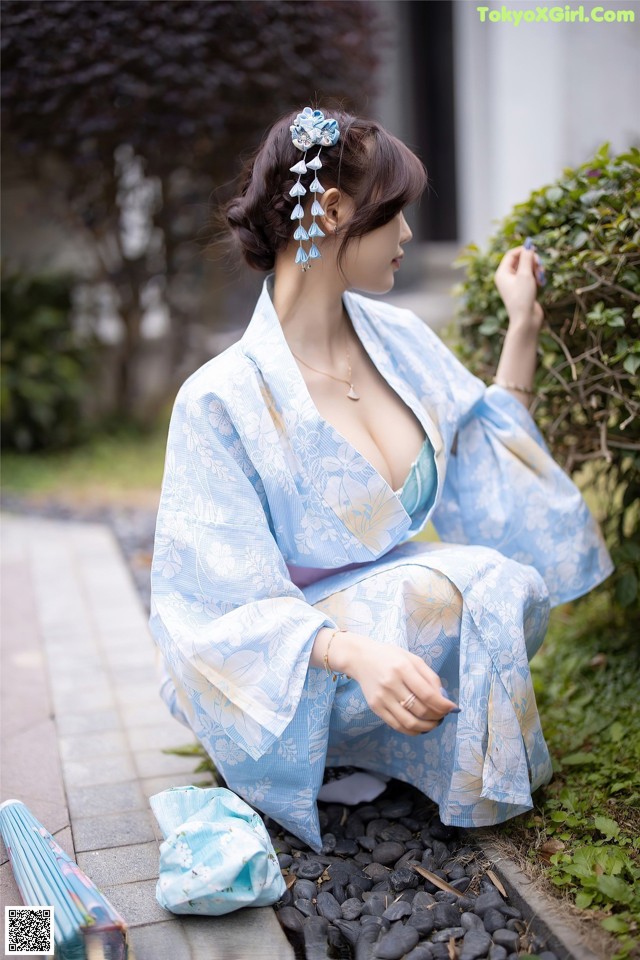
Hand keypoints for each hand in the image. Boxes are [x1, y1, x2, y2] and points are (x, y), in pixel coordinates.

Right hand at [339, 634, 457, 735]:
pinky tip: (419, 726)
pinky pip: (397, 726)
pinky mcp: (375, 707)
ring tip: (434, 723)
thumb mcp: (412, 659)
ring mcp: (382, 697)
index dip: (443, 706)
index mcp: (403, 668)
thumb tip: (443, 699)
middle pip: (420, 710)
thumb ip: (430, 677)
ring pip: (409, 723)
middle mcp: (391, 684)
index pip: (427, 695)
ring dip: (427, 727)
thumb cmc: (390, 656)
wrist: (360, 658)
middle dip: (437, 717)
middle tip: (443, 715)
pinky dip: (412, 730)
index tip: (452, 708)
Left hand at [494, 245, 544, 331]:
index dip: (523, 250)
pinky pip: (530, 277)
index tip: (535, 249)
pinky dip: (536, 277)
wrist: (526, 320)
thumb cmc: (523, 297)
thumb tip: (528, 245)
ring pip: (527, 268)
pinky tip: (541, 283)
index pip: (511, 254)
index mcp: (502, 273)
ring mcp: (514, 284)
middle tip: (540, 265)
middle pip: (520, 260)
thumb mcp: (525, 274)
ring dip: (536, 269)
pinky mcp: (523, 290)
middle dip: (532, 261)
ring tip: (541, 277)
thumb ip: (527, 258)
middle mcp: (506, 278)